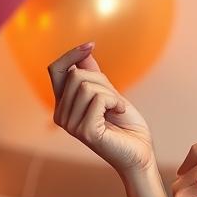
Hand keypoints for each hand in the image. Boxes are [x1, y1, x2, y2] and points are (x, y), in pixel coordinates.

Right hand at [48, 42, 155, 175]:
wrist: (140, 152)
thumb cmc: (126, 125)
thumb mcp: (110, 93)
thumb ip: (94, 75)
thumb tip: (85, 52)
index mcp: (63, 105)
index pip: (56, 70)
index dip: (71, 55)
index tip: (91, 45)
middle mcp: (61, 115)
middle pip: (76, 75)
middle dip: (102, 81)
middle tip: (114, 100)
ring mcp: (71, 125)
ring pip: (87, 86)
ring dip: (111, 94)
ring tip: (116, 109)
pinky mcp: (85, 131)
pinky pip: (99, 99)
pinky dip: (115, 102)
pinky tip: (119, 113)